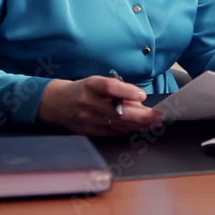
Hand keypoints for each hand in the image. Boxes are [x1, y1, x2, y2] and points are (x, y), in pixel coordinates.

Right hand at [37, 77, 163, 135]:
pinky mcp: (87, 130)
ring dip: (137, 125)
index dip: (127, 92)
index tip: (143, 95)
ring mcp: (86, 118)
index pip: (109, 87)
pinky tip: (138, 129)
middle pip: (116, 110)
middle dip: (141, 115)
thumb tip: (140, 99)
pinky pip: (110, 132)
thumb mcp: (98, 82)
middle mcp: (87, 102)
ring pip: (116, 124)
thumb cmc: (83, 90)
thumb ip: (118, 89)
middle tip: (157, 116)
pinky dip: (126, 130)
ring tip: (153, 124)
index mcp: (90, 85)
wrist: (56, 103)